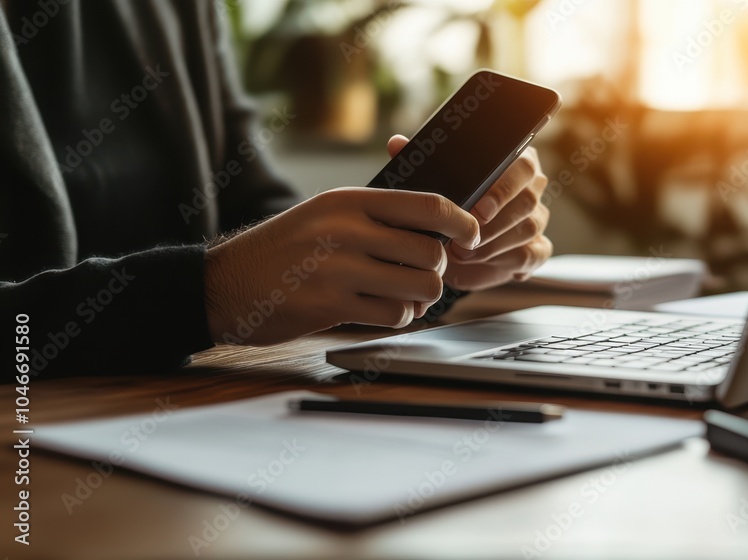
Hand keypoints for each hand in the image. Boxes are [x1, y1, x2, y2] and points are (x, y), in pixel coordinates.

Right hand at [204, 188, 479, 344]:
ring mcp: (338, 268)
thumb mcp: (325, 214)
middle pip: (429, 252)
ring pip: (419, 286)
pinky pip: (395, 315)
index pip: (427, 204)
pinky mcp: (331, 305)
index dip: (462, 222)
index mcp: (349, 200)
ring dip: (420, 298)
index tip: (471, 236)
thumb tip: (437, 225)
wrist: (225, 283)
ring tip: (403, 296)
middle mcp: (346, 230)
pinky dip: (399, 317)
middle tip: (423, 275)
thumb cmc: (284, 249)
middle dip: (435, 269)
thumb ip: (375, 215)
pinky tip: (383, 311)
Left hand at [387, 135, 552, 291]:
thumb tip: (397, 144)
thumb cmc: (447, 208)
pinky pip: (531, 254)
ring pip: (528, 228)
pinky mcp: (536, 248)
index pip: (523, 166)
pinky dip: (505, 260)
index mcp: (514, 162)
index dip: (502, 189)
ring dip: (494, 244)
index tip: (478, 210)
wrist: (453, 247)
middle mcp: (531, 188)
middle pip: (528, 200)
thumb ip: (417, 161)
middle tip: (467, 236)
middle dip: (496, 222)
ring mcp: (537, 218)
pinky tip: (481, 262)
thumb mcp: (430, 184)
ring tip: (462, 253)